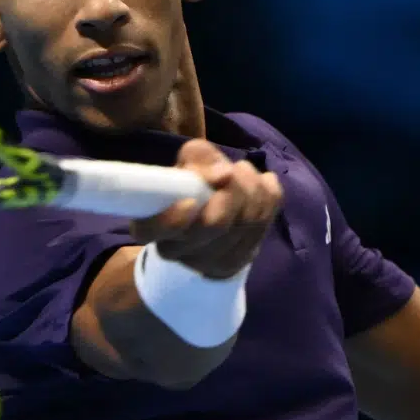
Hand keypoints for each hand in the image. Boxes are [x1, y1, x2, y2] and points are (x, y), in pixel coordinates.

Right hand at [129, 140, 282, 279]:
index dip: (172, 221)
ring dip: (251, 188)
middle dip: (231, 191)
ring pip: (246, 222)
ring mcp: (214, 261)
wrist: (215, 217)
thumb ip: (197, 158)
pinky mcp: (244, 257)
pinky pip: (267, 219)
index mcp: (153, 228)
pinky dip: (268, 194)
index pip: (151, 232)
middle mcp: (181, 252)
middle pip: (214, 225)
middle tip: (231, 171)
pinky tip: (260, 186)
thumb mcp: (187, 165)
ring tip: (244, 172)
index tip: (189, 201)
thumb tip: (223, 173)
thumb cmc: (192, 187)